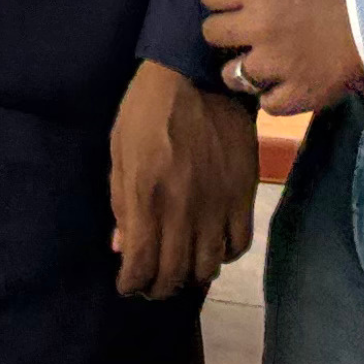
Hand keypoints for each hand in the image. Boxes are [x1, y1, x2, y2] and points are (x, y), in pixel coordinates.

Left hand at [106, 58, 257, 299]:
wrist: (197, 76)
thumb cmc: (147, 109)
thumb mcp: (120, 151)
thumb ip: (120, 203)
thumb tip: (121, 248)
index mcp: (146, 196)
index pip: (141, 263)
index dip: (132, 283)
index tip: (127, 285)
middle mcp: (183, 209)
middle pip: (174, 273)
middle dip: (158, 287)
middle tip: (151, 285)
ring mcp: (217, 205)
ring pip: (208, 267)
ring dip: (191, 277)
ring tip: (180, 271)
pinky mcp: (243, 196)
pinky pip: (238, 245)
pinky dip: (224, 256)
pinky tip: (211, 249)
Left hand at [198, 0, 363, 117]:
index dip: (218, 0)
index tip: (229, 5)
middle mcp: (257, 27)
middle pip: (212, 34)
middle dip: (224, 34)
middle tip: (242, 36)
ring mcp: (275, 63)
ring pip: (232, 75)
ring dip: (244, 71)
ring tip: (260, 68)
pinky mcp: (297, 93)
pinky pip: (266, 104)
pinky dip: (272, 98)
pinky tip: (283, 87)